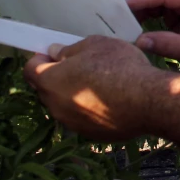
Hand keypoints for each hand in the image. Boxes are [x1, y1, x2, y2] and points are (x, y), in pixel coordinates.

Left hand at [23, 36, 162, 141]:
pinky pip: (82, 118)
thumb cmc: (119, 67)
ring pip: (64, 105)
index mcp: (50, 81)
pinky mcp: (90, 134)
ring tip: (98, 83)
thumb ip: (69, 50)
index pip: (29, 69)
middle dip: (55, 77)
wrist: (149, 101)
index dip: (39, 59)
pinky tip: (109, 100)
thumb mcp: (95, 45)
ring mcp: (72, 124)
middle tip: (78, 66)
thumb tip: (55, 54)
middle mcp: (55, 106)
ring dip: (73, 94)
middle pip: (46, 89)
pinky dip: (89, 109)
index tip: (53, 53)